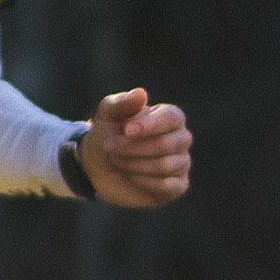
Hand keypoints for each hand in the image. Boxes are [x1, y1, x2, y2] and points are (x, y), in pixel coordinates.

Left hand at [78, 86, 192, 208]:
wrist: (98, 164)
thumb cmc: (108, 133)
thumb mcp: (108, 114)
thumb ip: (122, 103)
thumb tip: (141, 94)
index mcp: (170, 117)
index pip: (172, 118)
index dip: (150, 125)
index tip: (126, 130)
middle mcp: (181, 138)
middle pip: (167, 144)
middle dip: (134, 148)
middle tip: (110, 147)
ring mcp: (181, 162)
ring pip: (165, 166)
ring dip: (133, 164)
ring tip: (116, 160)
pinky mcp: (177, 186)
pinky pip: (168, 186)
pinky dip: (144, 181)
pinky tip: (130, 175)